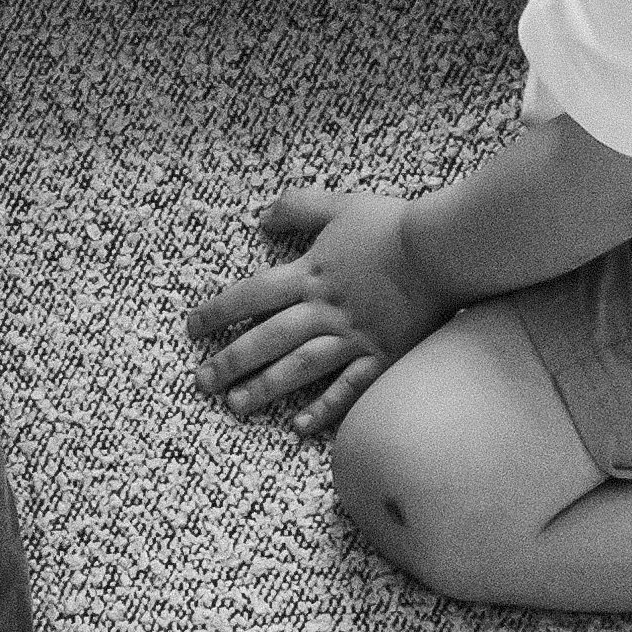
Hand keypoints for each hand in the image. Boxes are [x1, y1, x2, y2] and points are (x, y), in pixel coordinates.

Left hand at [187, 187, 449, 438]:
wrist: (438, 249)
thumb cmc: (388, 224)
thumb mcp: (337, 205)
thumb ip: (297, 208)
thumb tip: (260, 216)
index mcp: (310, 273)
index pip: (252, 294)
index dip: (219, 311)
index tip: (193, 328)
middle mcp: (323, 310)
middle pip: (268, 338)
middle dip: (231, 360)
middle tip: (201, 382)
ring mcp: (352, 337)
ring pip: (299, 367)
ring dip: (265, 387)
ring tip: (236, 405)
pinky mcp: (381, 357)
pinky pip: (347, 389)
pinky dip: (323, 409)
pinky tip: (299, 427)